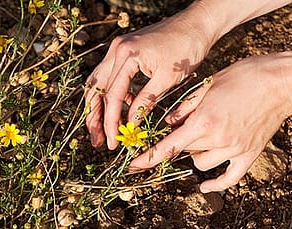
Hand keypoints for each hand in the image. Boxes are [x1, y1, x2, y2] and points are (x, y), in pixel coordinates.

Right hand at [85, 12, 216, 148]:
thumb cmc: (187, 48)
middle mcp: (117, 49)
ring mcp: (118, 48)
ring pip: (98, 82)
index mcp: (127, 55)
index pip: (113, 95)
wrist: (196, 24)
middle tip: (98, 140)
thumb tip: (131, 125)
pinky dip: (113, 94)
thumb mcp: (167, 79)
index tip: (113, 141)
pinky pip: (110, 75)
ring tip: (101, 130)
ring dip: (98, 107)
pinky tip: (122, 110)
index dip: (111, 122)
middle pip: (96, 89)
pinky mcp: (124, 50)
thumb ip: (145, 102)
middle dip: (95, 117)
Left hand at [130, 52, 291, 192]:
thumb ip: (185, 108)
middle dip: (176, 142)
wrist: (282, 82)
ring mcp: (234, 150)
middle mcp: (217, 140)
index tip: (131, 166)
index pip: (167, 147)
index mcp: (203, 121)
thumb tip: (167, 124)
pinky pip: (229, 178)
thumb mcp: (208, 86)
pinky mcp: (249, 155)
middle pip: (183, 152)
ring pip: (201, 163)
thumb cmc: (244, 76)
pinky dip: (215, 183)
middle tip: (181, 128)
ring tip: (201, 136)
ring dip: (194, 154)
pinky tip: (204, 185)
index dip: (146, 159)